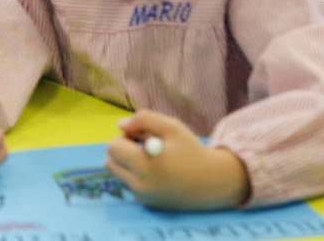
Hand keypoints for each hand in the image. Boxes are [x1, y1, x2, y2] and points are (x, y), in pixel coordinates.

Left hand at [106, 111, 249, 210]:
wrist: (213, 182)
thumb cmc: (191, 151)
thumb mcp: (171, 127)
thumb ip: (143, 120)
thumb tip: (120, 126)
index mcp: (145, 165)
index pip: (113, 148)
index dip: (124, 137)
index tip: (140, 136)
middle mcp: (140, 185)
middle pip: (110, 162)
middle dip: (121, 150)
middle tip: (141, 145)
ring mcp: (143, 197)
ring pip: (118, 173)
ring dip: (127, 163)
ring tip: (151, 158)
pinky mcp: (147, 204)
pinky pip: (130, 184)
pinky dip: (136, 175)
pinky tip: (157, 171)